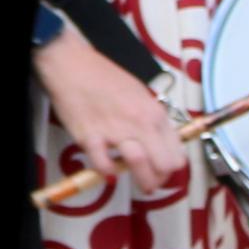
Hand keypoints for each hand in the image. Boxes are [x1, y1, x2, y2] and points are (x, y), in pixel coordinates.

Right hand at [36, 25, 184, 194]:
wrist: (72, 65)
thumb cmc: (105, 78)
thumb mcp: (140, 95)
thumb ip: (151, 120)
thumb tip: (158, 145)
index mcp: (155, 113)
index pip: (177, 155)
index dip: (170, 167)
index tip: (160, 169)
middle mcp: (140, 123)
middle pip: (164, 166)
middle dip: (158, 179)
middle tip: (148, 180)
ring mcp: (115, 131)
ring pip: (140, 167)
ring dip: (140, 181)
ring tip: (135, 183)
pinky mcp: (90, 137)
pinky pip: (104, 166)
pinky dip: (107, 173)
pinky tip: (106, 169)